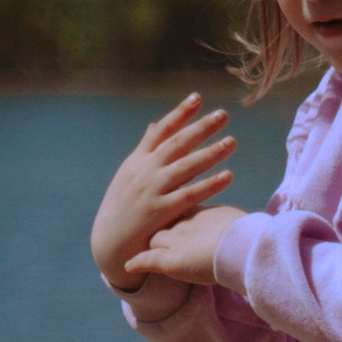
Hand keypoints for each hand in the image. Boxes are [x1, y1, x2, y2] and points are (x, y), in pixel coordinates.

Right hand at [93, 96, 235, 289]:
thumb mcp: (129, 175)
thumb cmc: (123, 207)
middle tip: (223, 115)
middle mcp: (145, 171)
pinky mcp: (161, 211)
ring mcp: (152, 190)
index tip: (198, 97)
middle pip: (177, 144)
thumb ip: (145, 150)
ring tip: (232, 141)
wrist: (109, 243)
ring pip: (186, 166)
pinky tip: (229, 175)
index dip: (180, 113)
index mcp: (138, 161)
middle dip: (201, 128)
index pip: (161, 131)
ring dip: (211, 153)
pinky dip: (210, 184)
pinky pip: (190, 195)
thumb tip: (156, 124)